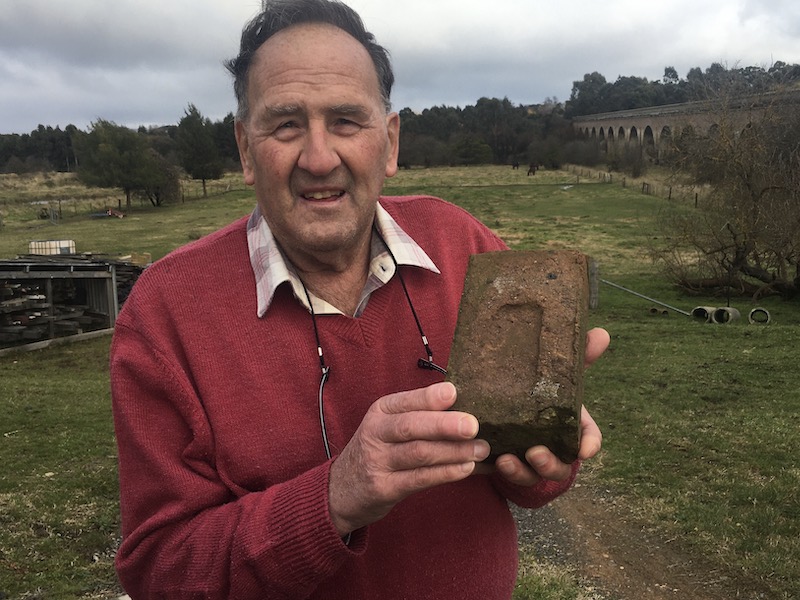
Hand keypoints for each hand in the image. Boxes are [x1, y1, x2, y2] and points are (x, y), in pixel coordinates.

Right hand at [328, 382, 489, 535]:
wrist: (341, 490)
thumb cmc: (378, 451)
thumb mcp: (388, 425)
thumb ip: (419, 414)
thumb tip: (465, 406)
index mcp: (381, 411)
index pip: (407, 401)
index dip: (430, 397)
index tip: (455, 392)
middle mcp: (376, 433)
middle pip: (411, 426)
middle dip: (444, 425)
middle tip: (473, 425)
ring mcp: (378, 461)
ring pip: (419, 453)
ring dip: (453, 451)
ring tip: (481, 450)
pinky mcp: (383, 488)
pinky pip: (419, 479)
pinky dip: (445, 473)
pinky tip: (466, 468)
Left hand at [490, 327, 609, 485]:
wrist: (505, 404)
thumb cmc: (540, 391)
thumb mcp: (556, 374)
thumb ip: (577, 357)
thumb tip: (602, 333)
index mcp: (570, 428)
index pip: (589, 440)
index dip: (589, 446)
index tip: (585, 450)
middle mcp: (552, 450)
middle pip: (561, 468)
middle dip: (550, 465)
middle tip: (535, 453)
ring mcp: (528, 462)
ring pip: (531, 476)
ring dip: (521, 472)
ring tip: (506, 460)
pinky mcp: (505, 463)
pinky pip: (503, 474)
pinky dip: (497, 470)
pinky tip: (486, 458)